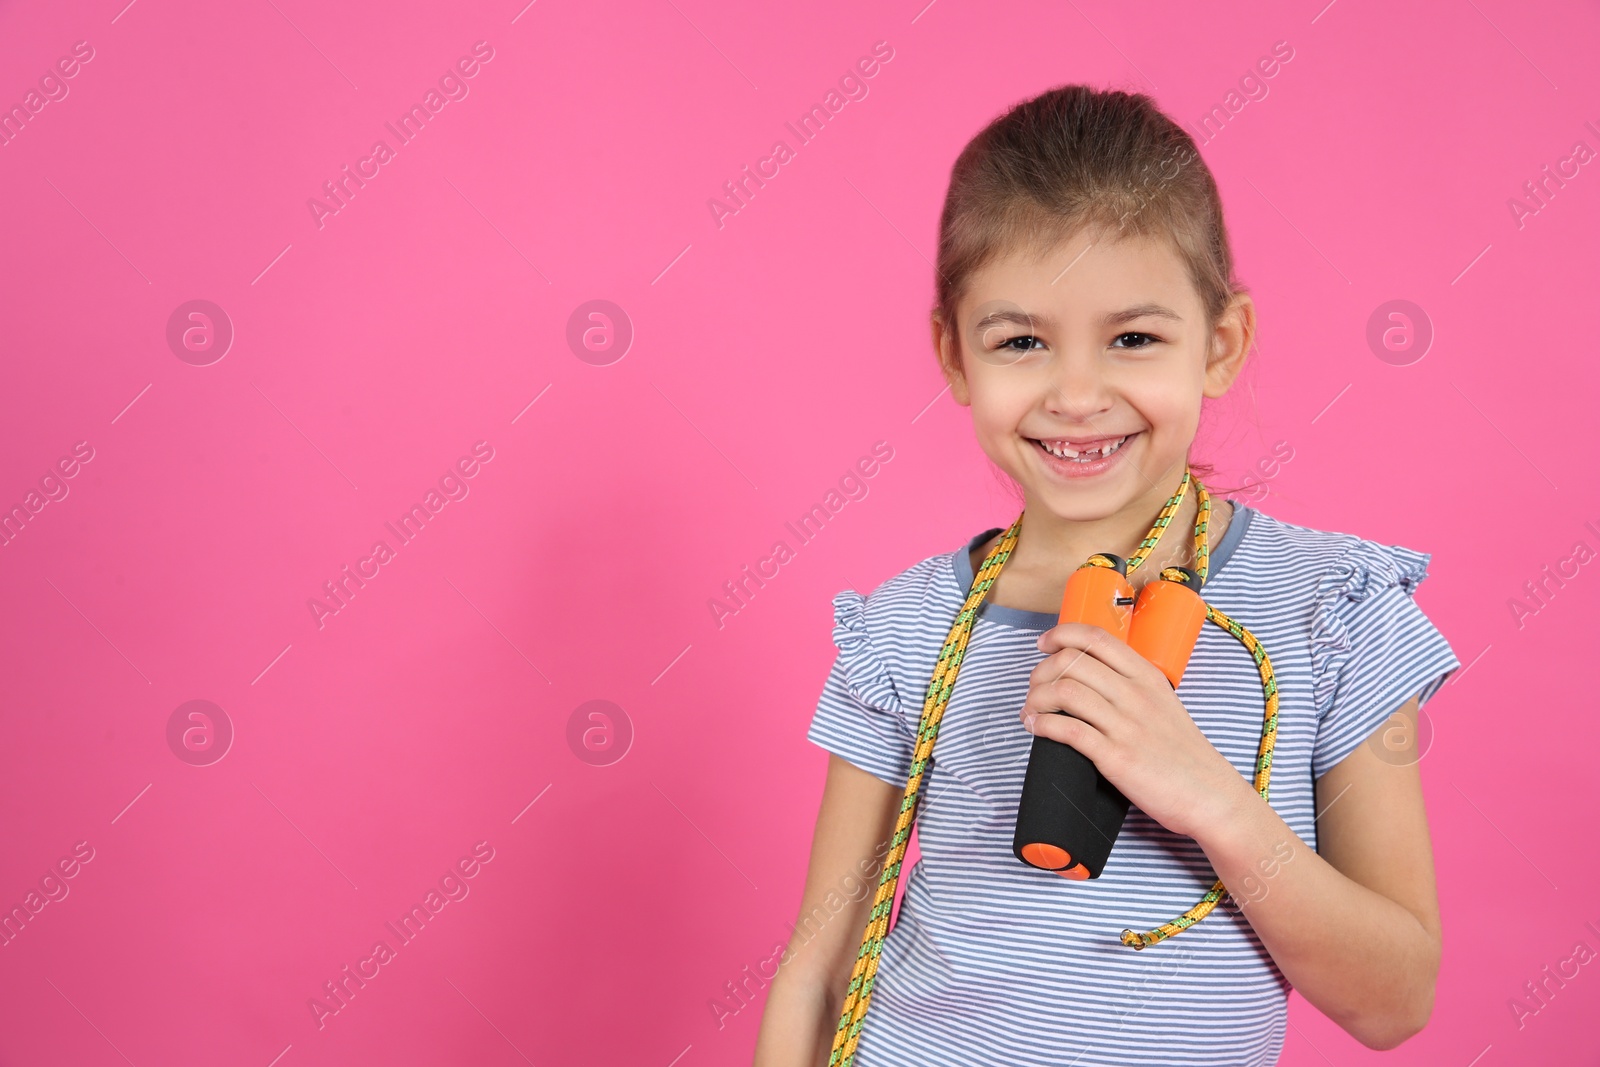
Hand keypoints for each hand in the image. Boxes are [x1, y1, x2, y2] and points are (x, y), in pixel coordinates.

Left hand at [1019, 621, 1253, 840]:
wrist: (1209, 795)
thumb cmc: (1183, 753)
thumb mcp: (1164, 703)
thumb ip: (1131, 685)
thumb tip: (1089, 674)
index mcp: (1147, 676)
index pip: (1096, 638)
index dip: (1061, 635)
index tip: (1043, 643)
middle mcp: (1136, 695)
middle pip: (1072, 661)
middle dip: (1040, 671)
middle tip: (1034, 687)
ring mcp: (1126, 726)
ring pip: (1064, 691)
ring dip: (1036, 698)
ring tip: (1031, 711)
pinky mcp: (1116, 757)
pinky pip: (1069, 730)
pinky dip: (1043, 724)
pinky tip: (1037, 727)